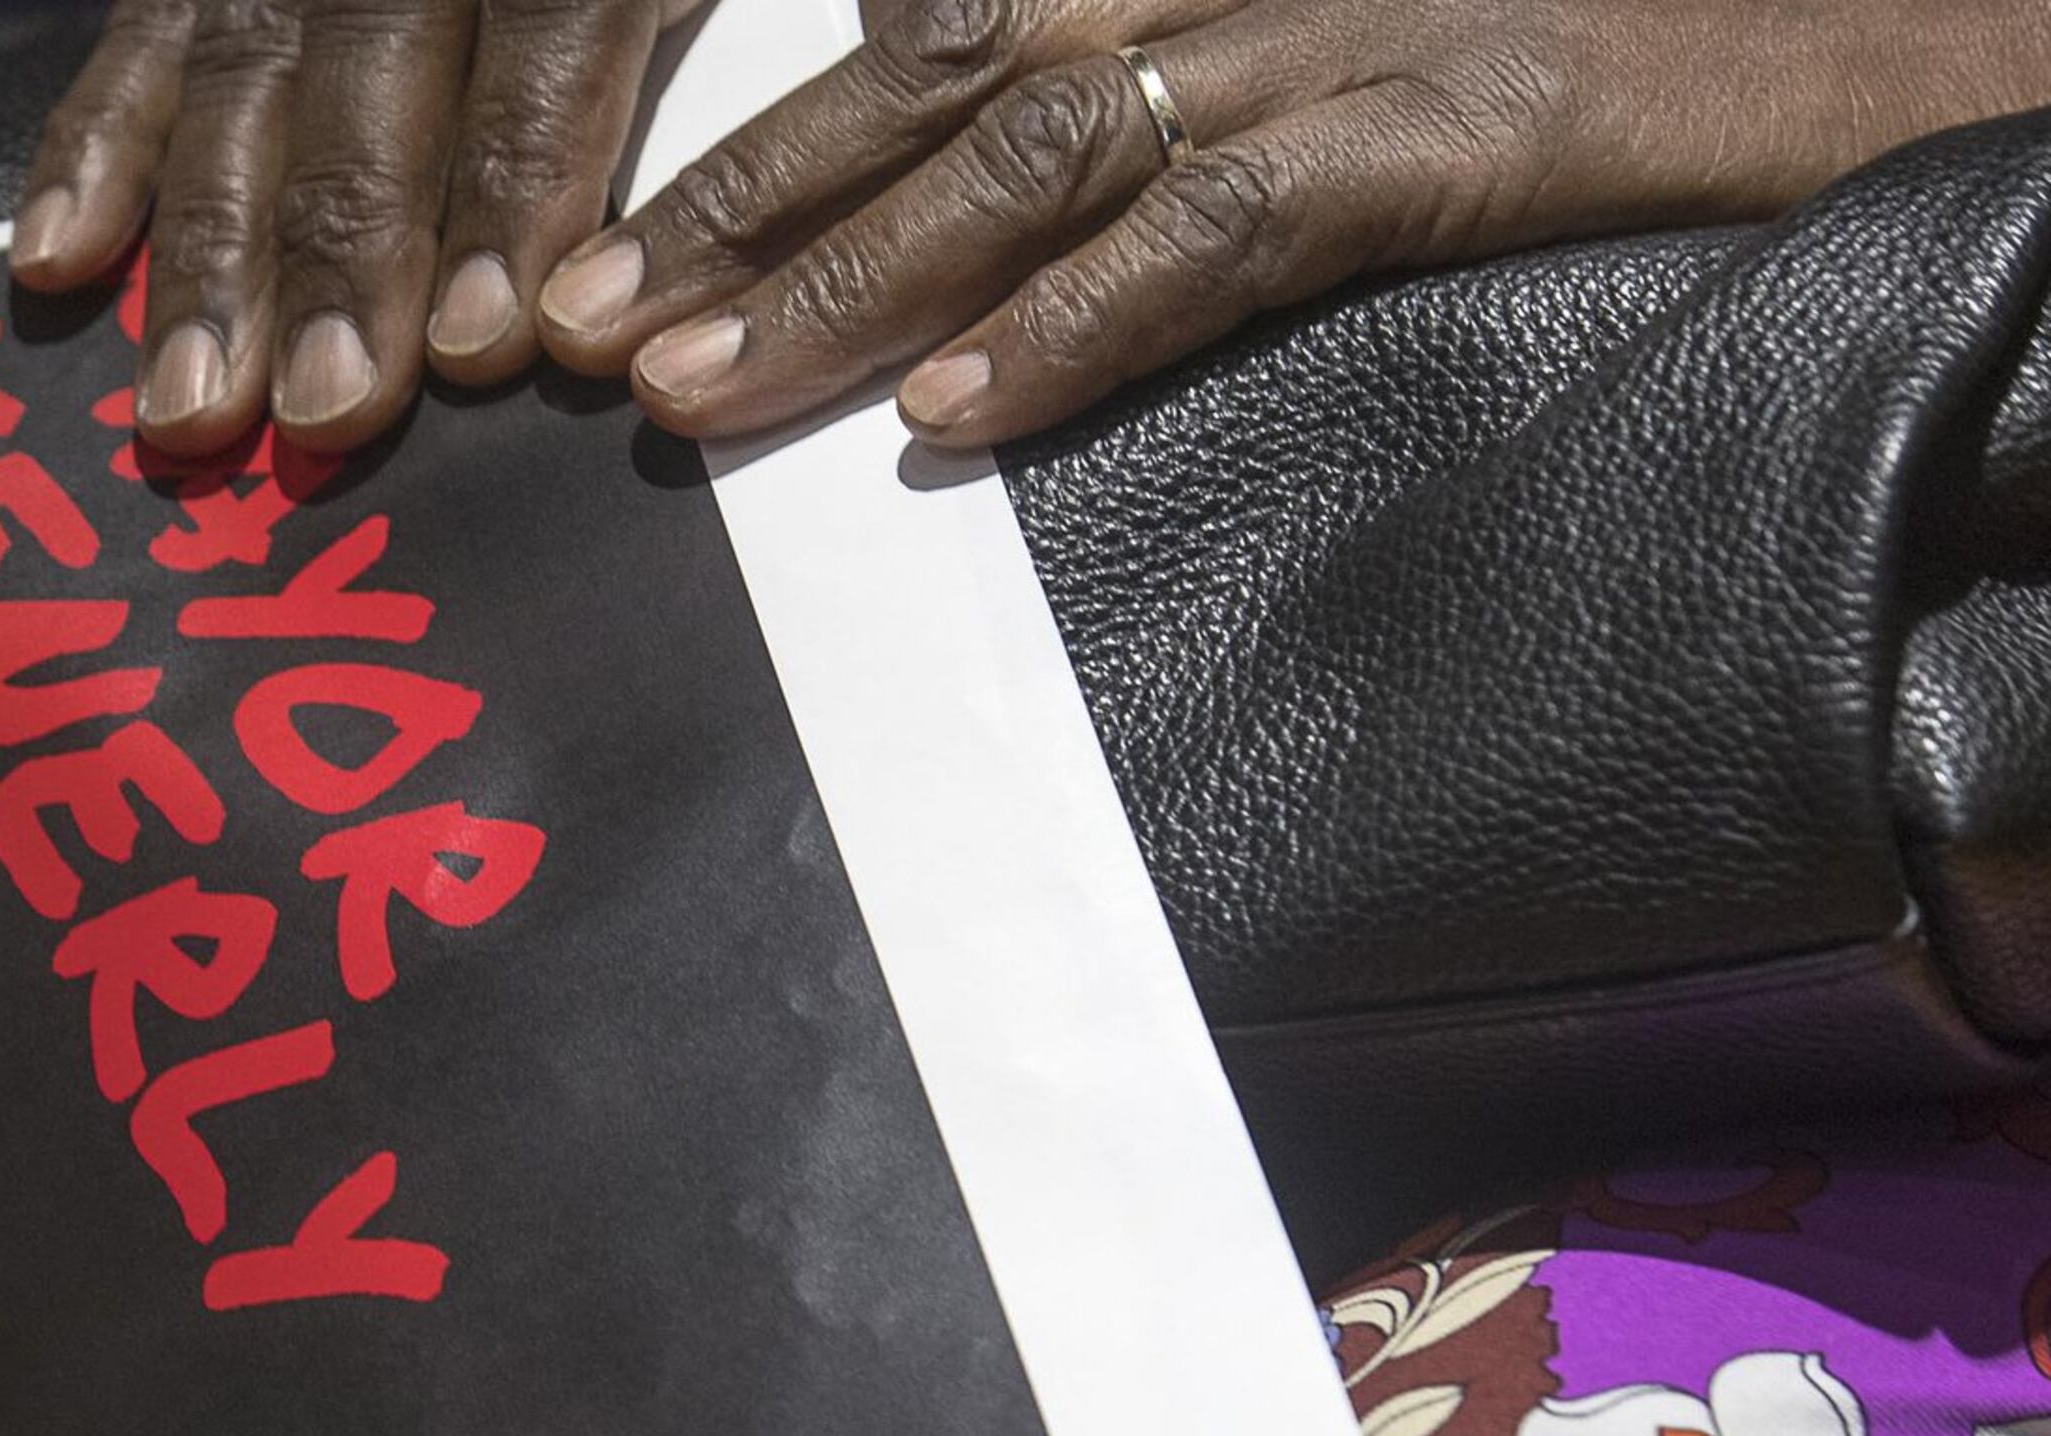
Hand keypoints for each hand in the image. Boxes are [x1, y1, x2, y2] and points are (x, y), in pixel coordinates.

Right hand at [11, 0, 709, 455]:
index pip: (552, 15)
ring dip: (210, 250)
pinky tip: (59, 257)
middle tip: (336, 405)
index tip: (493, 335)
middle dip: (348, 246)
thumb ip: (681, 32)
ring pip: (244, 67)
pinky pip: (142, 30)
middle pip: (373, 56)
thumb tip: (655, 267)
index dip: (517, 175)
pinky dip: (92, 146)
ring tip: (192, 408)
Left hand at [15, 0, 2050, 457]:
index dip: (724, 152)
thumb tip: (940, 266)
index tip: (578, 269)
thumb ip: (1129, 123)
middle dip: (721, 217)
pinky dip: (1083, 324)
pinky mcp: (1464, 125)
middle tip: (564, 340)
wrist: (1852, 14)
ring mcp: (1337, 30)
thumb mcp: (1307, 52)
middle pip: (916, 83)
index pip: (896, 29)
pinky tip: (956, 415)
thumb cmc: (1563, 38)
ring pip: (1031, 148)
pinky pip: (1232, 226)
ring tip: (692, 392)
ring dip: (843, 278)